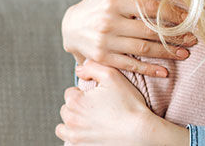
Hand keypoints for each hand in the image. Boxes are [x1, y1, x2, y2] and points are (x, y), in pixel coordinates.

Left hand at [55, 61, 188, 145]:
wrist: (141, 132)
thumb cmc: (129, 105)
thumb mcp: (112, 76)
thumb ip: (92, 67)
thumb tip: (80, 69)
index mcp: (75, 102)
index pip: (70, 93)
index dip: (83, 93)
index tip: (96, 97)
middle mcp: (72, 121)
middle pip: (66, 110)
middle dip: (77, 107)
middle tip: (95, 108)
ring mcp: (76, 137)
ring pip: (64, 128)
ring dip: (73, 124)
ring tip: (89, 122)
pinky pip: (70, 142)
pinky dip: (78, 137)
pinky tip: (90, 133)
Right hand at [62, 0, 193, 77]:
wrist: (70, 28)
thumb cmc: (95, 1)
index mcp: (112, 3)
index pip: (149, 8)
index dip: (172, 13)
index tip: (189, 18)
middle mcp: (108, 23)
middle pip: (149, 30)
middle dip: (175, 35)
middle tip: (193, 38)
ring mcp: (105, 43)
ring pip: (143, 49)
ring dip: (167, 52)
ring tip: (185, 53)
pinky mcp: (103, 59)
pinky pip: (130, 66)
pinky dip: (149, 70)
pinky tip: (165, 72)